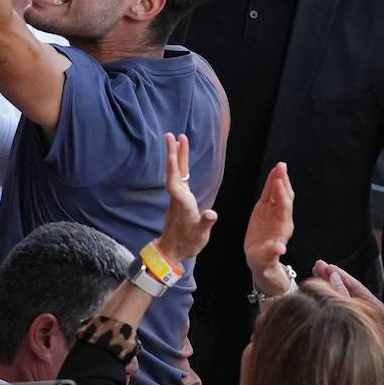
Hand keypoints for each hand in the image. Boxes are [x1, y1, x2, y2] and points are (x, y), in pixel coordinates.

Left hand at [156, 132, 218, 262]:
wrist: (172, 250)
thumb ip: (205, 224)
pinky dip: (180, 165)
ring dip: (177, 155)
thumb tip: (211, 213)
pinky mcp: (179, 198)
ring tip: (177, 138)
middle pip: (175, 172)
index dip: (174, 168)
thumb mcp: (200, 236)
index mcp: (183, 204)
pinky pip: (179, 176)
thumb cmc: (187, 244)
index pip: (175, 183)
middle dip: (174, 153)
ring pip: (177, 172)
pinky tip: (181, 157)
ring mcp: (177, 197)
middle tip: (172, 135)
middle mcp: (178, 197)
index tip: (173, 152)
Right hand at [244, 160, 295, 295]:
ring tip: (279, 166)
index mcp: (282, 228)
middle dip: (283, 182)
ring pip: (278, 194)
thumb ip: (272, 253)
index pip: (283, 208)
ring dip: (279, 180)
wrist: (261, 263)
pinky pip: (269, 196)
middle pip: (284, 197)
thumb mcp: (266, 260)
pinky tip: (272, 176)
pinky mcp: (265, 212)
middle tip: (281, 166)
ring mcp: (273, 214)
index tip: (279, 180)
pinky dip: (271, 185)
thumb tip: (279, 249)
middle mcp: (281, 219)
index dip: (281, 194)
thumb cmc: (263, 262)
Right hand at [313, 259, 383, 352]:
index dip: (343, 276)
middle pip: (344, 286)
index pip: (356, 287)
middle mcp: (360, 304)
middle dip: (331, 275)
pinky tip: (315, 289)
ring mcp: (351, 309)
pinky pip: (333, 302)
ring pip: (336, 292)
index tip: (330, 268)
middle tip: (318, 265)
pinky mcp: (343, 317)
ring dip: (326, 281)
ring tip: (315, 270)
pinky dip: (324, 294)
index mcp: (371, 305)